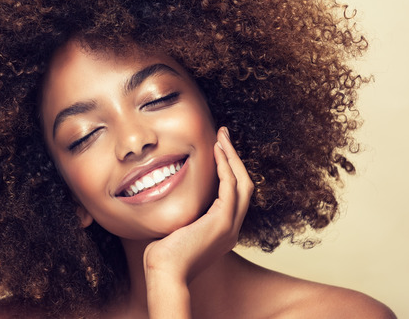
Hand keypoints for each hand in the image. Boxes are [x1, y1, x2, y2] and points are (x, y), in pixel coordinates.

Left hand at [143, 127, 253, 316]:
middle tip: (224, 135)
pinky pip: (230, 187)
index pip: (234, 194)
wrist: (165, 274)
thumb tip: (166, 199)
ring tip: (222, 137)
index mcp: (223, 231)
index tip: (218, 149)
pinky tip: (217, 152)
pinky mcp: (222, 222)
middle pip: (245, 185)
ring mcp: (230, 226)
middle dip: (235, 158)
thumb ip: (181, 215)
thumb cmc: (163, 256)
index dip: (229, 170)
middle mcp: (231, 228)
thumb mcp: (176, 231)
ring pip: (242, 182)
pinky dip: (225, 167)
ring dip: (232, 157)